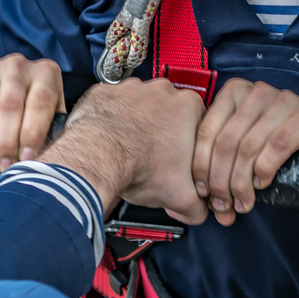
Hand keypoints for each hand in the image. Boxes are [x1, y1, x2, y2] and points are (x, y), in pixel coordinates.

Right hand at [0, 54, 64, 194]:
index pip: (40, 102)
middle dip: (7, 140)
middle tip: (4, 165)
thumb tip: (56, 157)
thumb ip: (52, 135)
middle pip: (11, 104)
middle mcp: (18, 64)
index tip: (27, 158)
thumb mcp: (43, 126)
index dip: (33, 133)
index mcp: (46, 74)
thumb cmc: (24, 125)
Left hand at [40, 80, 208, 224]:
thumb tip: (199, 209)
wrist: (99, 160)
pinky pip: (112, 102)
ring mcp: (132, 88)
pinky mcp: (106, 91)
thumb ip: (199, 205)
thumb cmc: (139, 169)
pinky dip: (111, 117)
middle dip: (163, 130)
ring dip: (136, 121)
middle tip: (154, 153)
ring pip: (140, 105)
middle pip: (169, 111)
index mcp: (189, 108)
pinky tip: (110, 136)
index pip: (198, 124)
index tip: (179, 156)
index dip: (188, 144)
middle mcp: (162, 91)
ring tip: (130, 146)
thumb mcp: (183, 197)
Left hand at [191, 79, 298, 224]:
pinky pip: (278, 144)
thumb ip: (224, 166)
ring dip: (241, 182)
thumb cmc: (282, 145)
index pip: (206, 130)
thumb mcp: (246, 146)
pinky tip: (263, 184)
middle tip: (224, 205)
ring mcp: (285, 100)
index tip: (202, 193)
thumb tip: (211, 203)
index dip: (200, 166)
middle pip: (226, 141)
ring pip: (249, 146)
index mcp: (235, 91)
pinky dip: (265, 168)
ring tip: (243, 203)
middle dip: (220, 180)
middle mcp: (258, 91)